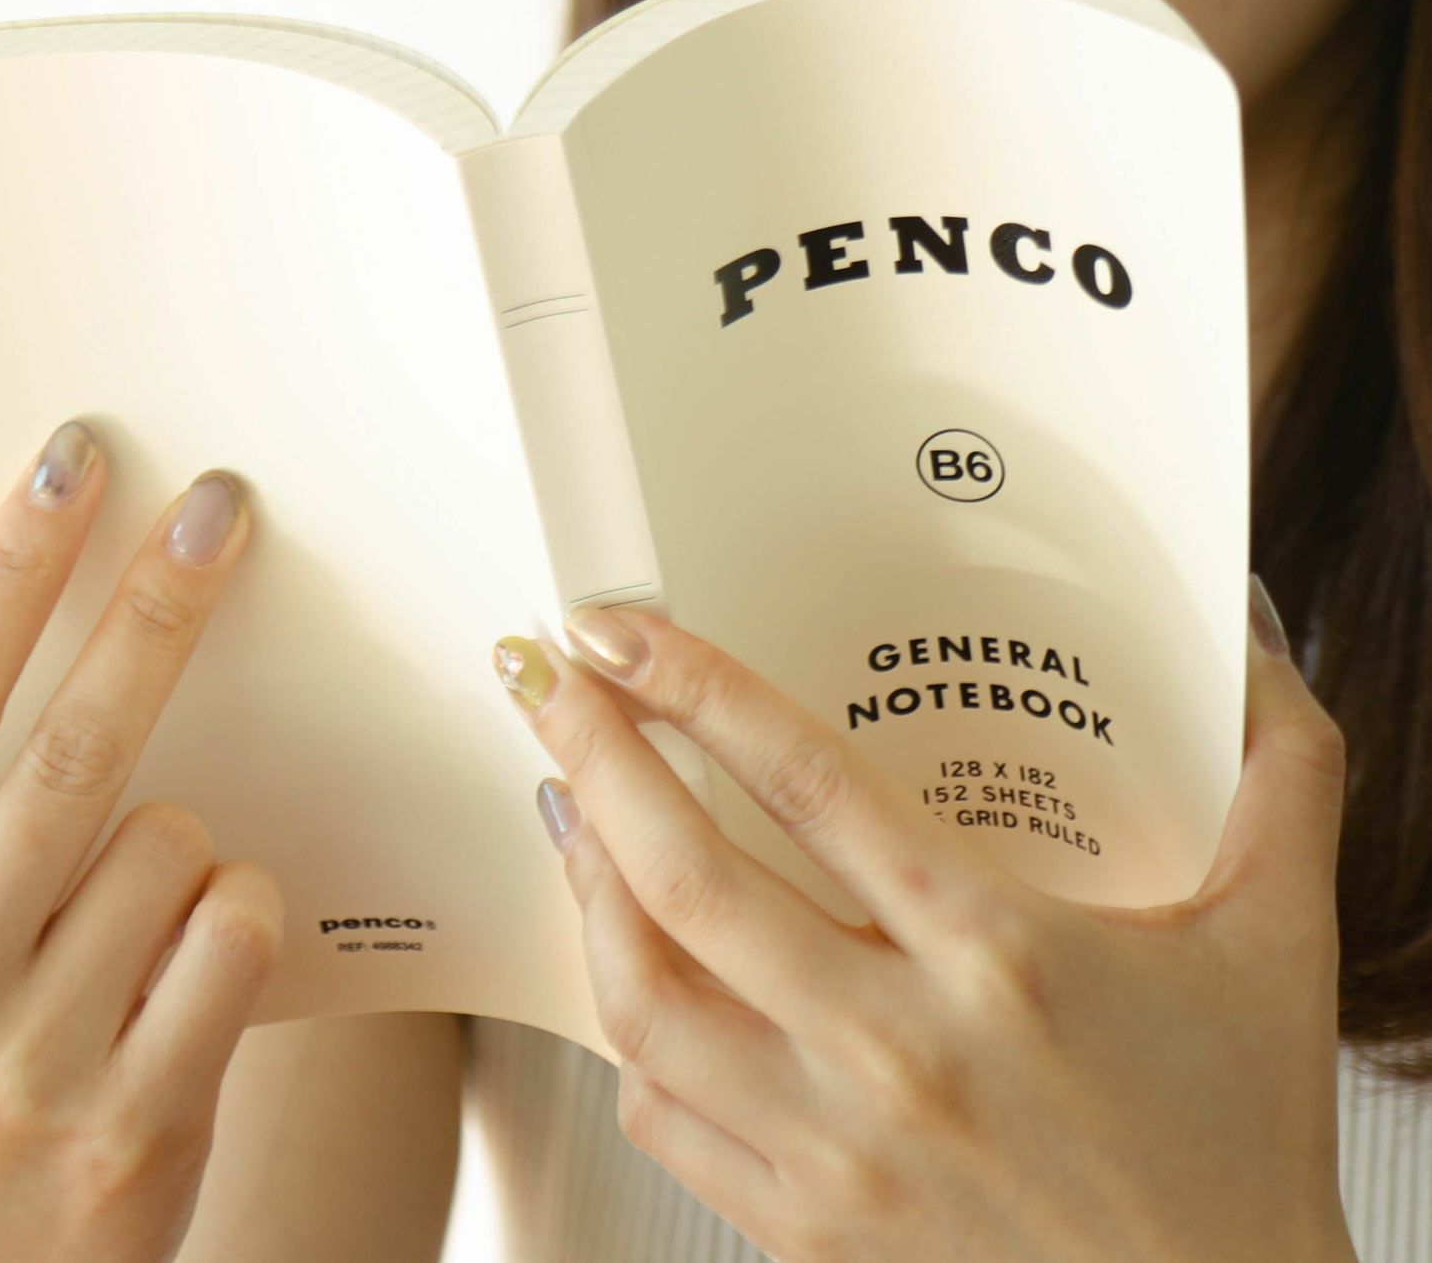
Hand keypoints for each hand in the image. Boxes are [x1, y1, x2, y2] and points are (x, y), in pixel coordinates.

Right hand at [0, 421, 284, 1262]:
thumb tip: (8, 669)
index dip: (9, 570)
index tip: (74, 464)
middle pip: (73, 748)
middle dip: (150, 609)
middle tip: (219, 508)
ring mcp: (29, 1059)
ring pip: (176, 842)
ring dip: (181, 847)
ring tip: (130, 921)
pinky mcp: (131, 1127)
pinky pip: (234, 934)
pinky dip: (233, 919)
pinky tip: (185, 974)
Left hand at [492, 591, 1355, 1262]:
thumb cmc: (1239, 1143)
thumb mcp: (1280, 935)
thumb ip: (1278, 774)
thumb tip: (1254, 639)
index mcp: (998, 954)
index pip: (805, 782)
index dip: (696, 687)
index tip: (623, 628)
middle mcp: (896, 1048)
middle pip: (689, 878)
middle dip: (597, 757)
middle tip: (550, 681)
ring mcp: (834, 1150)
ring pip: (645, 998)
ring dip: (585, 884)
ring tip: (567, 801)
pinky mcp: (803, 1228)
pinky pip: (663, 1114)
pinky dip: (624, 1024)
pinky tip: (625, 963)